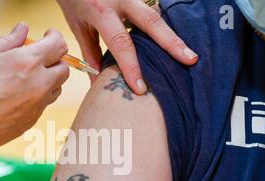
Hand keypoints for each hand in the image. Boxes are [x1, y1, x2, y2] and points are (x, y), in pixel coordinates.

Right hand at [0, 23, 69, 154]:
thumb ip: (7, 40)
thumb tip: (23, 29)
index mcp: (28, 62)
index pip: (59, 45)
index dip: (55, 37)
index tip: (48, 36)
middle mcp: (40, 84)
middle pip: (64, 69)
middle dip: (55, 60)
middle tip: (38, 58)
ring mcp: (38, 105)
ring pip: (57, 88)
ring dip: (48, 79)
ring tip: (26, 77)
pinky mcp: (33, 120)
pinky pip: (43, 104)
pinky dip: (36, 96)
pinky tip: (15, 96)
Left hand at [57, 0, 197, 94]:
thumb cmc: (74, 0)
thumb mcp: (78, 27)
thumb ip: (90, 53)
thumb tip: (98, 83)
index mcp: (101, 11)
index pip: (121, 43)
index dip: (131, 67)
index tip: (140, 89)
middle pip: (151, 22)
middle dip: (171, 42)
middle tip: (190, 60)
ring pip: (157, 14)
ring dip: (173, 35)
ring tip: (190, 55)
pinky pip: (155, 9)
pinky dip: (167, 26)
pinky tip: (179, 42)